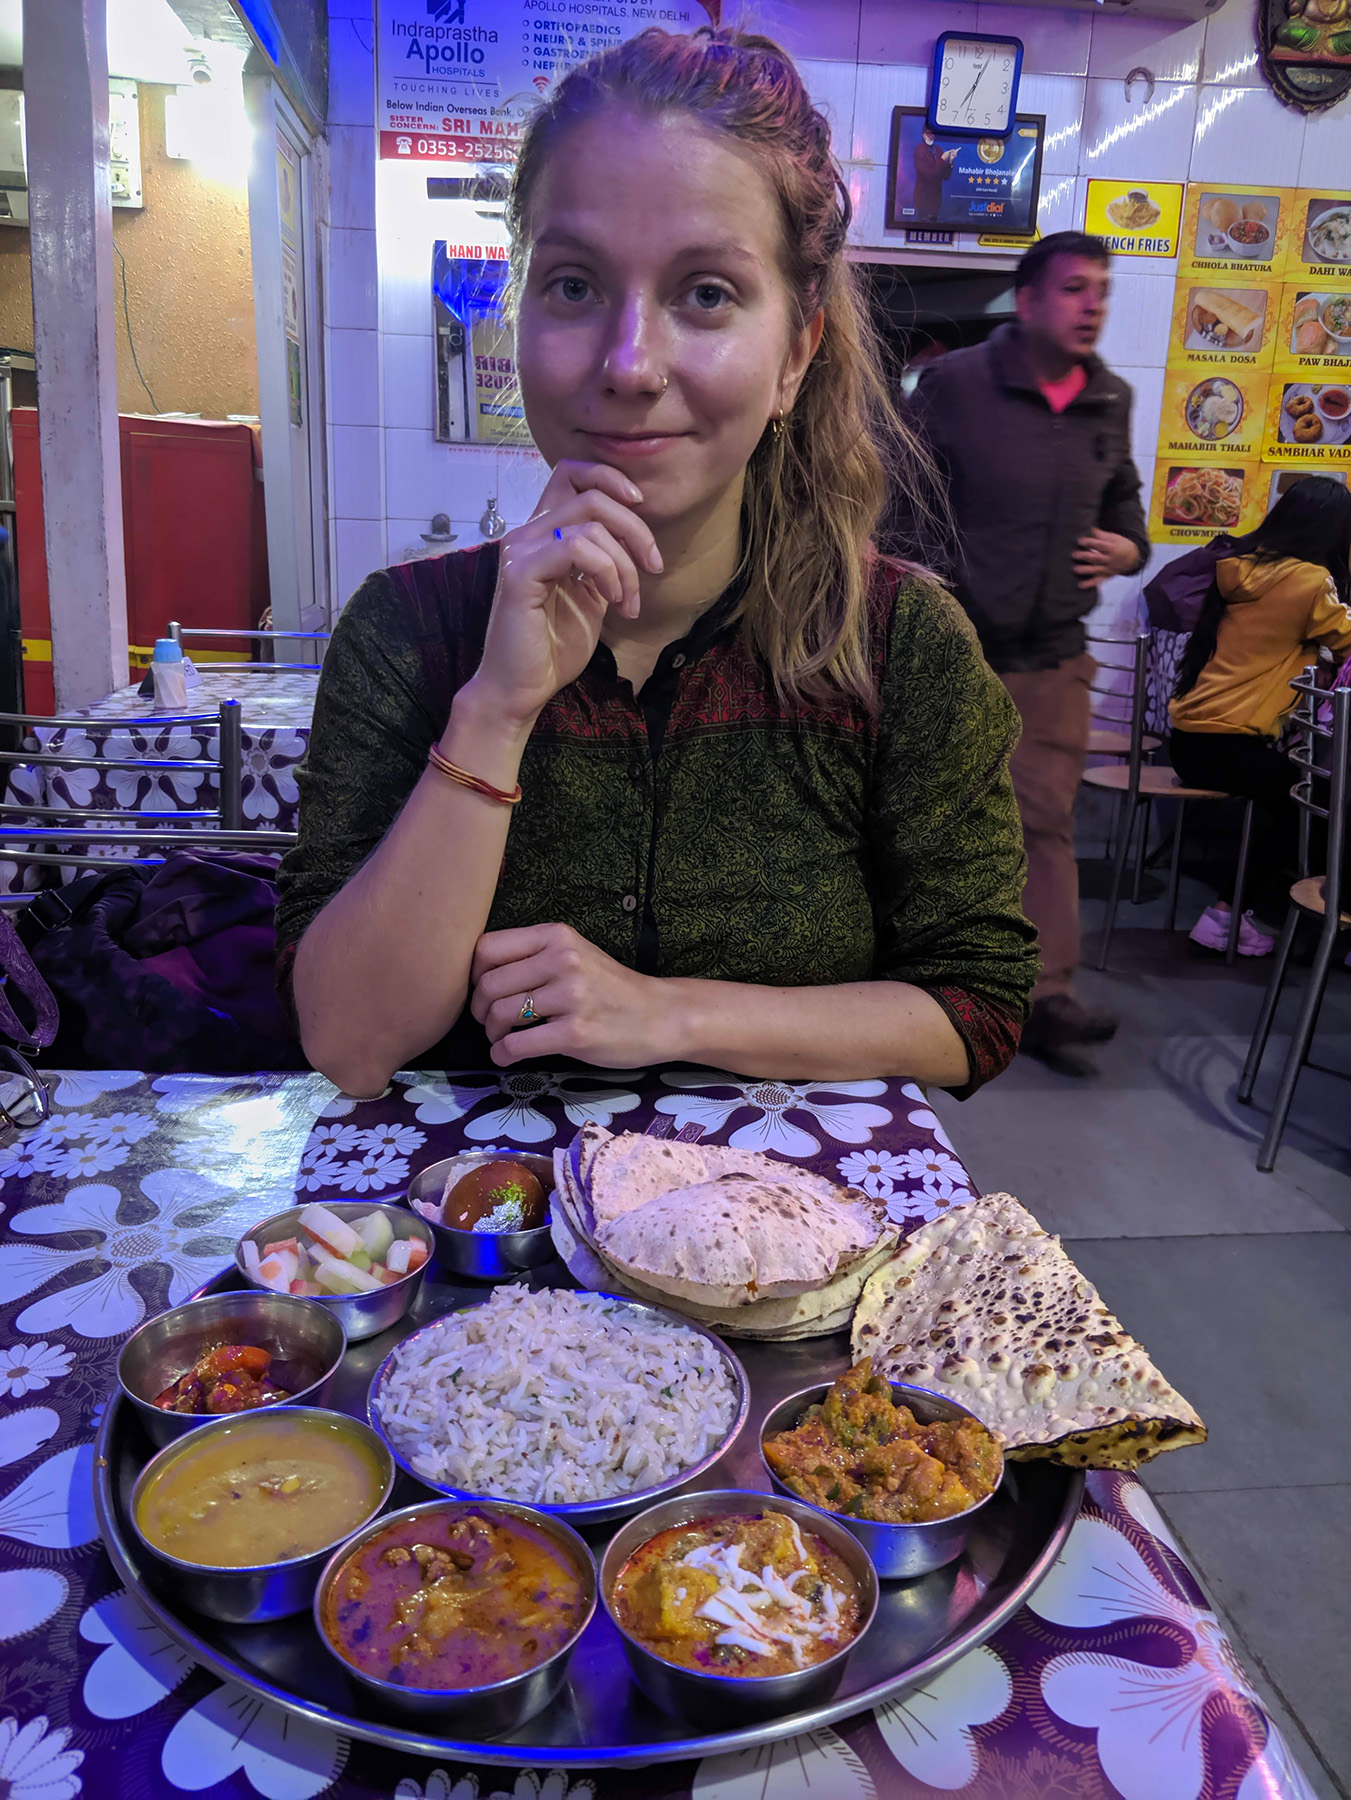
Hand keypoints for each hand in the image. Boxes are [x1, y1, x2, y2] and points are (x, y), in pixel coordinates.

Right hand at [462, 462, 662, 729]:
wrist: (521, 689)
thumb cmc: (552, 647)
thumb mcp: (592, 597)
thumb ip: (605, 563)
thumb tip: (635, 541)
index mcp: (543, 533)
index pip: (572, 473)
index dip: (610, 478)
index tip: (641, 508)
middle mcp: (527, 532)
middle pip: (592, 494)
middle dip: (635, 528)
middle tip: (653, 566)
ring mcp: (520, 550)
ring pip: (590, 521)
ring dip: (624, 562)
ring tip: (628, 601)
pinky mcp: (520, 573)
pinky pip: (575, 547)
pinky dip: (606, 571)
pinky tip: (612, 601)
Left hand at [470, 923, 675, 1068]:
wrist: (660, 1015)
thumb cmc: (611, 987)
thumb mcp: (575, 953)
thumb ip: (533, 956)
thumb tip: (479, 975)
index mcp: (557, 936)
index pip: (487, 949)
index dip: (474, 973)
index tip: (482, 990)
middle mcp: (563, 960)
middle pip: (489, 984)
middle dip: (480, 1008)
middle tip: (489, 1021)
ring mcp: (570, 997)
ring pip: (500, 1014)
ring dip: (492, 1032)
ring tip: (501, 1037)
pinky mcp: (575, 1033)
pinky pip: (518, 1045)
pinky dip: (502, 1054)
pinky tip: (505, 1056)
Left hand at [1073, 529, 1139, 588]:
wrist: (1133, 558)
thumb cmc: (1122, 545)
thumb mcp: (1114, 538)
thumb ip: (1102, 535)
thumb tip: (1090, 528)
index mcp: (1112, 548)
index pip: (1099, 545)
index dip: (1089, 542)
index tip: (1079, 540)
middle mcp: (1109, 559)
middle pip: (1096, 558)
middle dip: (1084, 556)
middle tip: (1074, 554)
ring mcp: (1108, 569)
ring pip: (1095, 570)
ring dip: (1085, 570)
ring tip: (1075, 569)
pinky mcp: (1106, 576)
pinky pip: (1097, 581)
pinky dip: (1089, 584)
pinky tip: (1080, 585)